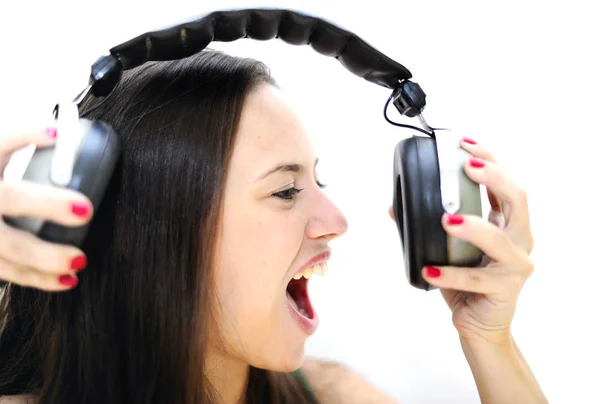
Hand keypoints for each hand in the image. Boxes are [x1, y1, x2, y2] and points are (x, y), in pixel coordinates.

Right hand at [0, 127, 92, 290]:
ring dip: (46, 257)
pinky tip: (66, 280)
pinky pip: (8, 271)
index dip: (25, 134)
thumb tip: (66, 138)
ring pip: (7, 247)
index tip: (58, 131)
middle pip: (10, 199)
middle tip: (84, 211)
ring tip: (80, 260)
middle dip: (48, 205)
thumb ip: (15, 151)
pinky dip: (38, 278)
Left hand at [389, 138, 533, 344]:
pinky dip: (450, 273)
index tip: (464, 143)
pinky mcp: (504, 289)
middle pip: (518, 200)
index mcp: (507, 223)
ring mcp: (515, 265)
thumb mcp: (447, 247)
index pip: (505, 183)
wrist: (480, 325)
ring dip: (473, 226)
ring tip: (446, 219)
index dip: (490, 160)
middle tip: (466, 166)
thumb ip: (427, 225)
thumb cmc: (466, 281)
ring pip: (500, 239)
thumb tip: (393, 206)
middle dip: (493, 178)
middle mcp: (519, 239)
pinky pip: (476, 279)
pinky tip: (428, 269)